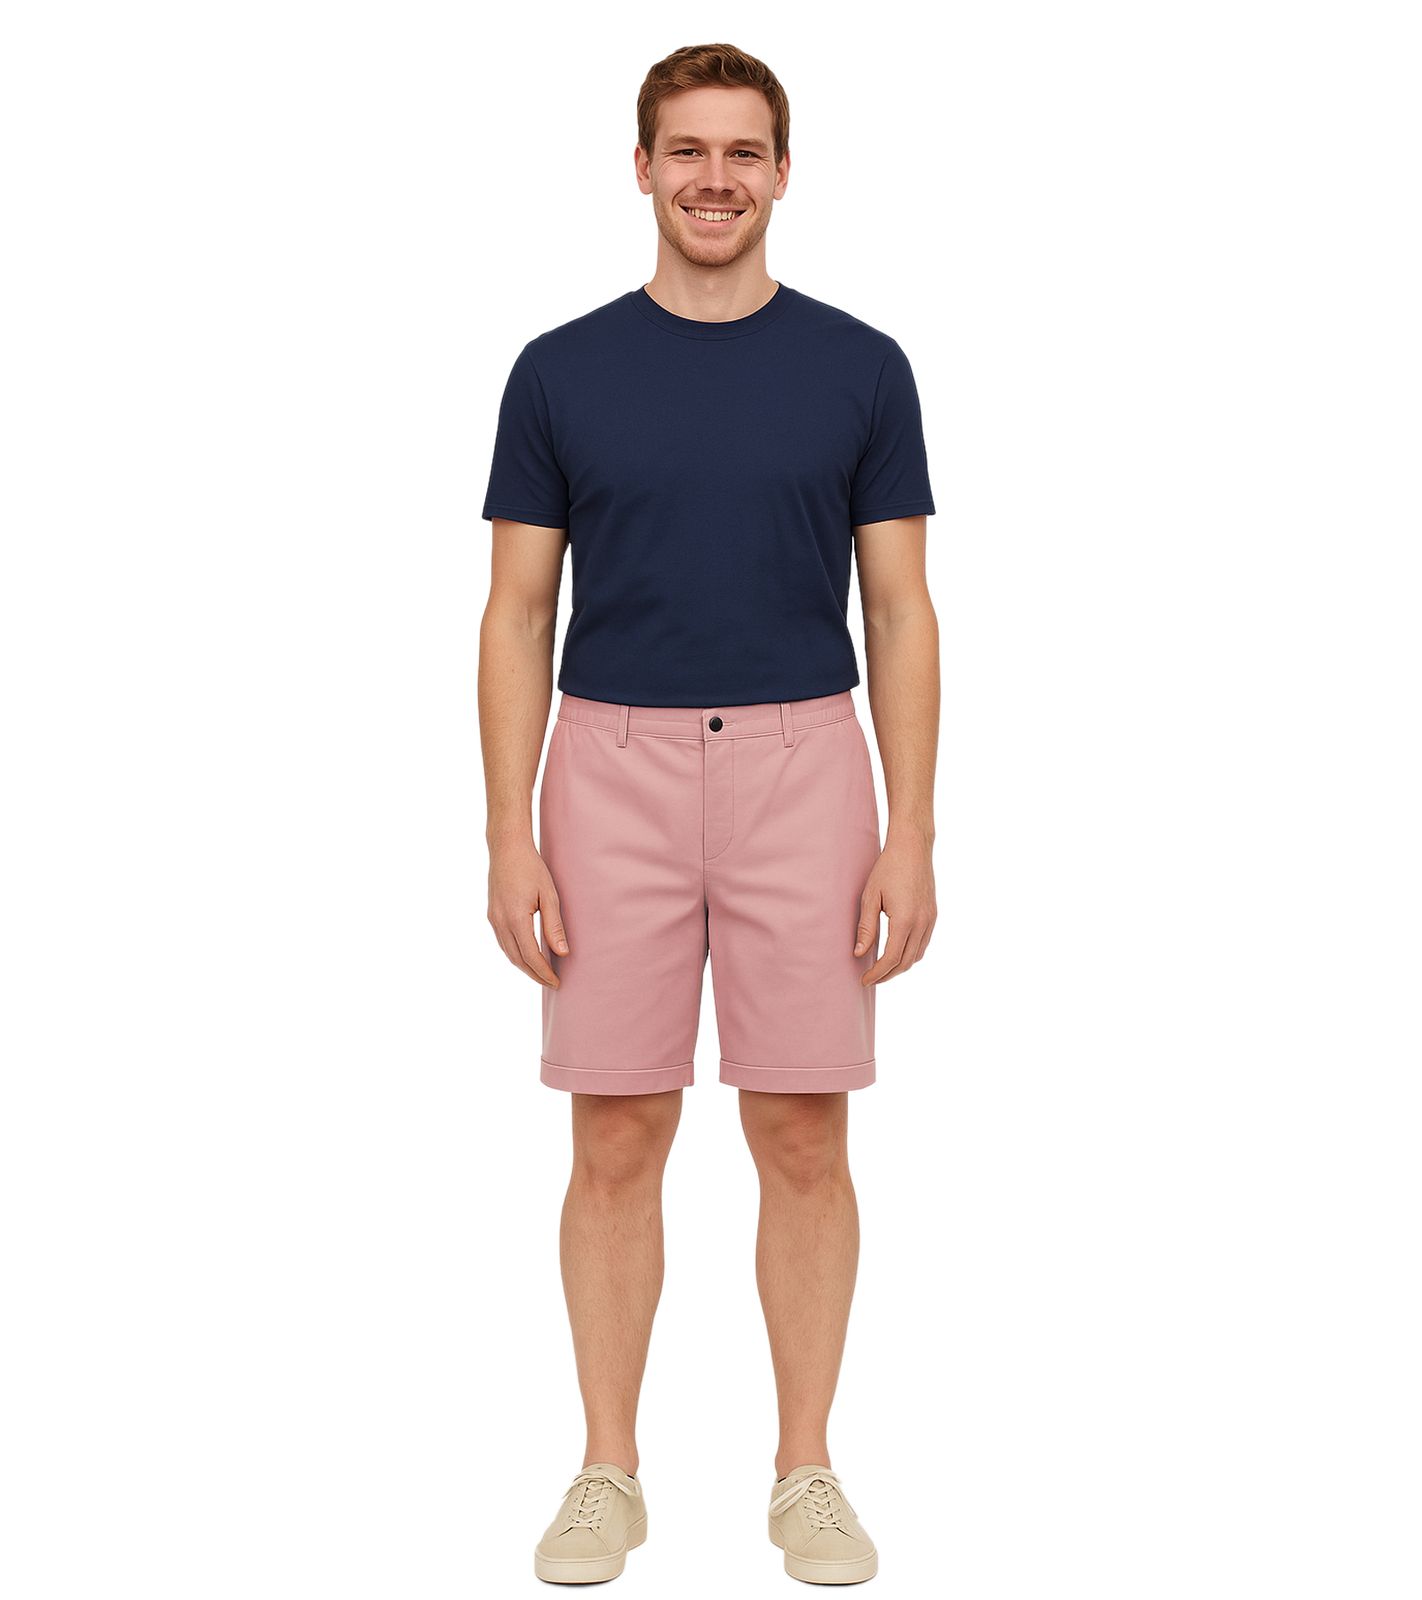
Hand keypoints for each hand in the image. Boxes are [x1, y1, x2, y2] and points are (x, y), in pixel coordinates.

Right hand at [487, 836, 567, 986]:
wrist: (507, 848)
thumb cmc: (531, 868)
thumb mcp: (549, 895)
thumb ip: (554, 926)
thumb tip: (562, 953)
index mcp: (515, 919)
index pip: (531, 956)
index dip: (544, 973)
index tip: (557, 982)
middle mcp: (500, 922)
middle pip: (517, 960)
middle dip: (534, 974)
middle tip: (551, 983)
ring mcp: (493, 919)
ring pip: (508, 953)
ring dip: (524, 966)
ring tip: (541, 973)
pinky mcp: (492, 914)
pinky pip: (503, 942)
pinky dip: (515, 953)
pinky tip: (526, 954)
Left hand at [854, 835, 936, 983]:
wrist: (913, 848)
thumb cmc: (888, 868)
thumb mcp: (870, 896)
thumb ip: (866, 927)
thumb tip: (859, 953)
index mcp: (905, 920)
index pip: (890, 959)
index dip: (877, 973)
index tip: (864, 980)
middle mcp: (922, 923)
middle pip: (905, 962)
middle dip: (887, 975)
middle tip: (870, 979)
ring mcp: (930, 920)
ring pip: (916, 956)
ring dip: (899, 966)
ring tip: (882, 969)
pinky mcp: (933, 915)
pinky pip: (924, 944)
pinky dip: (910, 954)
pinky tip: (897, 952)